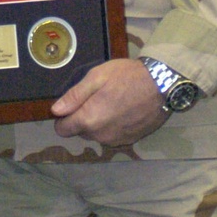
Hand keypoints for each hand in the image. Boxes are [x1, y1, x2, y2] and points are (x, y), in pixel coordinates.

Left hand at [51, 59, 165, 145]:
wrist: (162, 85)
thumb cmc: (127, 76)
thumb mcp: (96, 77)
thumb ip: (74, 96)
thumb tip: (55, 111)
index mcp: (89, 120)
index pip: (63, 130)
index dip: (63, 117)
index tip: (72, 105)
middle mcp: (100, 136)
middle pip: (80, 132)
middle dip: (82, 118)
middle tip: (95, 98)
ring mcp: (116, 140)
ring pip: (96, 135)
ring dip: (98, 123)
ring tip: (111, 102)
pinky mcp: (130, 140)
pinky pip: (112, 136)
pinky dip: (112, 126)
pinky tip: (122, 110)